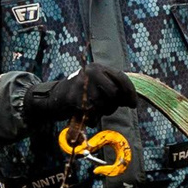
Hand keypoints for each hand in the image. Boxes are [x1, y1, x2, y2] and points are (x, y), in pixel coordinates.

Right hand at [23, 65, 138, 125]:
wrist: (54, 98)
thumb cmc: (80, 94)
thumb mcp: (97, 86)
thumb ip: (113, 89)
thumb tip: (131, 100)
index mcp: (99, 67)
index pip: (121, 77)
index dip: (130, 92)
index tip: (133, 105)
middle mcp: (91, 71)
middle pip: (113, 92)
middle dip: (114, 105)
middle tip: (108, 109)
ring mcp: (82, 83)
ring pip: (103, 103)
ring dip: (101, 112)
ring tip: (94, 111)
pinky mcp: (74, 97)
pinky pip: (91, 112)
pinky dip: (92, 119)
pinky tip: (88, 117)